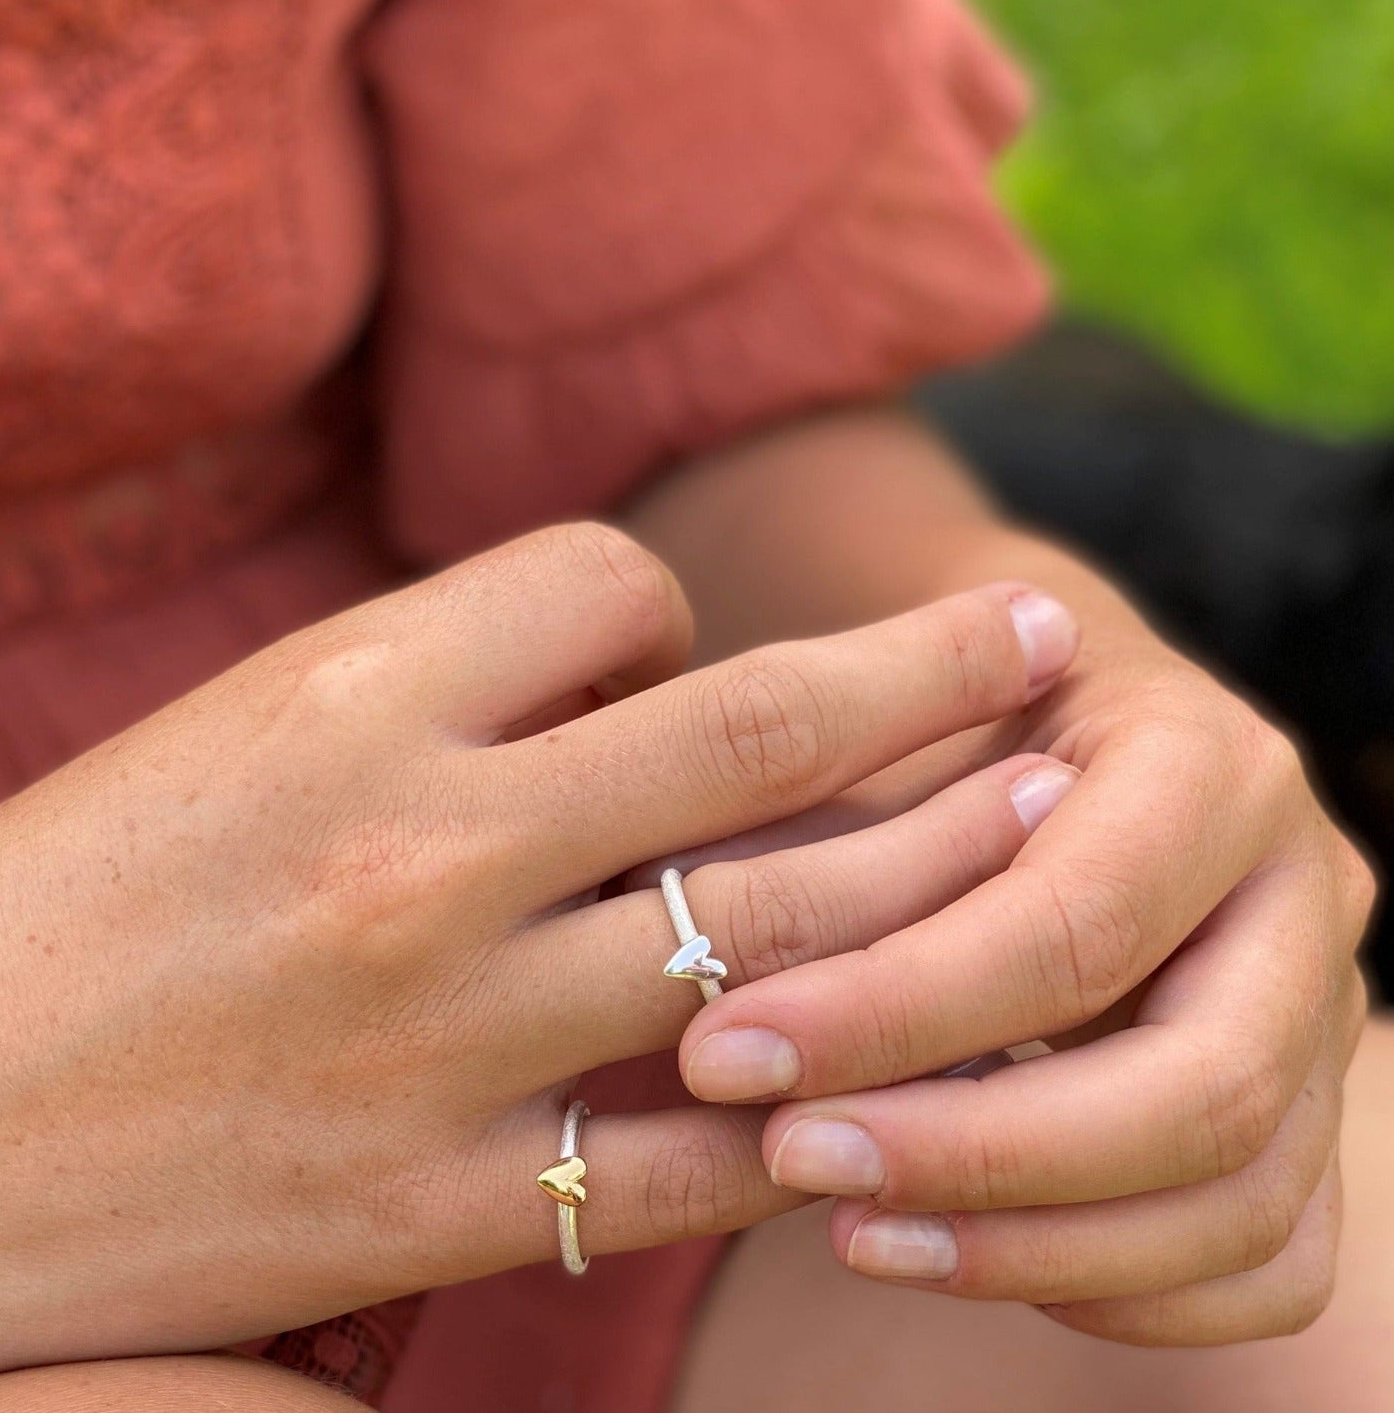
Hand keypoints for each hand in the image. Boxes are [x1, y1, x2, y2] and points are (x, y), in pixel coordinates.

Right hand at [0, 524, 1078, 1395]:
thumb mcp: (237, 727)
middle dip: (933, 667)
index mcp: (346, 694)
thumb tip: (637, 677)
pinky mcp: (443, 1205)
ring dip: (934, 865)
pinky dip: (815, 1102)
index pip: (611, 582)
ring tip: (1044, 813)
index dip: (671, 606)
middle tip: (1051, 633)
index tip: (676, 656)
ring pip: (777, 926)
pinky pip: (702, 1149)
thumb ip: (442, 687)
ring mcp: (449, 1035)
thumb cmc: (60, 900)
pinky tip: (904, 1069)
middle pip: (759, 722)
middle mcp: (421, 844)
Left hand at [677, 616, 1373, 1345]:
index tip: (729, 1050)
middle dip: (977, 1152)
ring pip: (1239, 1201)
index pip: (1075, 922)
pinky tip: (952, 1250)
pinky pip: (1263, 1262)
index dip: (896, 1009)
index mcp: (1203, 759)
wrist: (1040, 726)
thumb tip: (681, 928)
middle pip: (1199, 1087)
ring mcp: (1324, 1012)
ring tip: (847, 1226)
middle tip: (790, 1154)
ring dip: (1030, 1244)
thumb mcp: (875, 720)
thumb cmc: (936, 716)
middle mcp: (1299, 887)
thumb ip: (816, 818)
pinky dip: (1111, 1288)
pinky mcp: (1310, 1112)